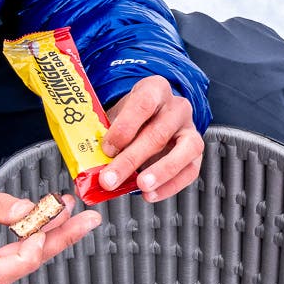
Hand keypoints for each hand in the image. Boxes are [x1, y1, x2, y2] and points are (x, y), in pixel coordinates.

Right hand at [0, 177, 99, 283]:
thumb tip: (27, 211)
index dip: (27, 254)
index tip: (42, 228)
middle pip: (22, 267)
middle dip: (59, 240)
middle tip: (87, 219)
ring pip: (24, 265)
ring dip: (52, 239)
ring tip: (72, 213)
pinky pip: (17, 263)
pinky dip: (38, 242)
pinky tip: (53, 225)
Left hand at [101, 75, 203, 201]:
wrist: (150, 118)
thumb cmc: (131, 118)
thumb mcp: (115, 118)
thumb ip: (103, 140)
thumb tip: (87, 173)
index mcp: (154, 89)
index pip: (143, 104)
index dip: (124, 128)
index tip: (107, 148)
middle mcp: (176, 107)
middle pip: (158, 133)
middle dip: (131, 160)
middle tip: (110, 179)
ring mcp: (190, 128)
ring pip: (184, 150)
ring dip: (161, 172)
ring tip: (141, 187)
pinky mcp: (196, 151)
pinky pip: (190, 170)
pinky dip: (170, 186)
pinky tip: (151, 194)